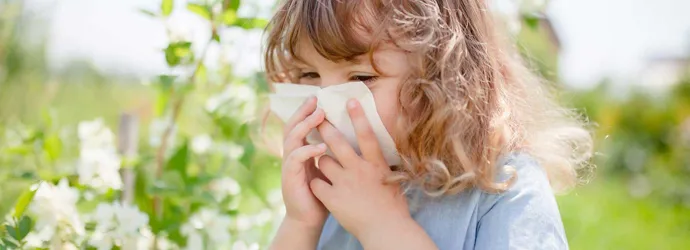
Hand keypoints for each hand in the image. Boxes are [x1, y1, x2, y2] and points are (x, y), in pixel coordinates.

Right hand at [280, 96, 328, 229]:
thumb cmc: (322, 195)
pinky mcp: (290, 179)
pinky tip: (319, 146)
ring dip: (305, 126)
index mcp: (300, 152)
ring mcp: (289, 167)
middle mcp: (292, 156)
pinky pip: (295, 160)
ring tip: (319, 116)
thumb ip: (332, 154)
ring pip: (292, 139)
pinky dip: (307, 151)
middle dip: (303, 112)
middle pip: (292, 127)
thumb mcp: (328, 170)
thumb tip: (351, 136)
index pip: (300, 126)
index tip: (319, 98)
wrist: (309, 220)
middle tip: (315, 99)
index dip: (306, 112)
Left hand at [309, 99, 410, 238]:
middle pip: (337, 142)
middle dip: (325, 127)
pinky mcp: (333, 198)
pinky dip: (316, 183)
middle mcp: (359, 170)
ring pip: (323, 161)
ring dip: (322, 161)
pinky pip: (316, 183)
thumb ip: (382, 165)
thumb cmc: (393, 207)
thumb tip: (378, 152)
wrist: (385, 230)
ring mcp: (344, 184)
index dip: (358, 116)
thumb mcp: (392, 180)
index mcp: (376, 164)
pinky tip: (319, 187)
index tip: (349, 101)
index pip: (366, 135)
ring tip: (325, 165)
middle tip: (318, 118)